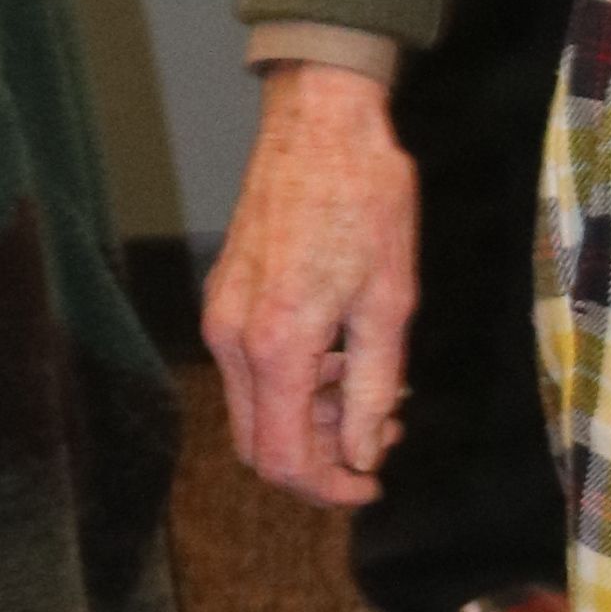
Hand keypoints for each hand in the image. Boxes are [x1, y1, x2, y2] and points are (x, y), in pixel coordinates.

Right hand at [204, 64, 418, 509]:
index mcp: (276, 345)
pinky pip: (251, 369)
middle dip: (320, 458)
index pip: (283, 459)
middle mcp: (232, 338)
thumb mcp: (389, 304)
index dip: (328, 488)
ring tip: (373, 393)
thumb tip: (365, 453)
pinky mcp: (224, 297)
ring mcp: (221, 316)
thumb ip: (373, 390)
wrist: (320, 123)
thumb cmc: (364, 200)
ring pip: (256, 409)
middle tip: (379, 437)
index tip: (372, 483)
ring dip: (310, 420)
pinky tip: (341, 356)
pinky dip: (294, 383)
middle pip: (260, 445)